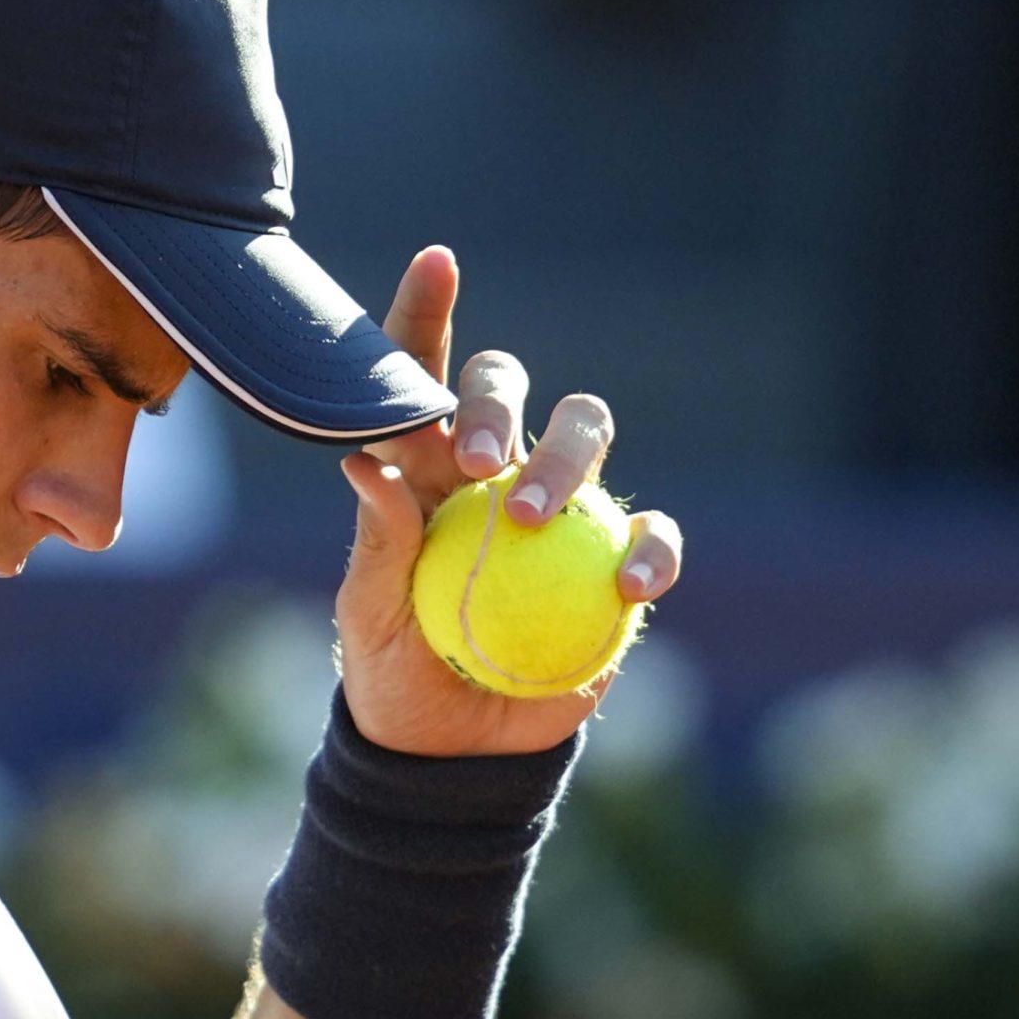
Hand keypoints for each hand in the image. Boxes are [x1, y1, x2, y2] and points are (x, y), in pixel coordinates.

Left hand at [334, 246, 683, 758]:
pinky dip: (652, 549)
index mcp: (422, 465)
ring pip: (586, 433)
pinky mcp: (613, 564)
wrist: (452, 755)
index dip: (425, 315)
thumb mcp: (368, 617)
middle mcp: (495, 468)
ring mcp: (564, 511)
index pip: (419, 377)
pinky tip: (632, 585)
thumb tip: (365, 464)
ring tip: (535, 517)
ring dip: (568, 459)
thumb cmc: (395, 672)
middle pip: (511, 387)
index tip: (436, 263)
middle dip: (496, 401)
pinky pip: (649, 534)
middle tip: (475, 460)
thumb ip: (378, 543)